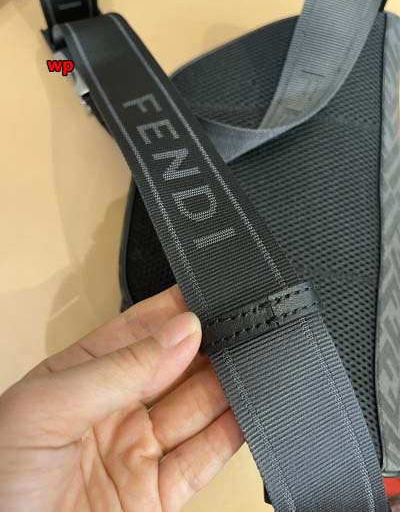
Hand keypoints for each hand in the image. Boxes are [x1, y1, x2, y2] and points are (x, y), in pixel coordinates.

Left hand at [0, 286, 242, 511]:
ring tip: (253, 361)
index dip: (173, 312)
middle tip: (240, 327)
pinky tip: (248, 409)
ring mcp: (139, 450)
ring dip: (225, 384)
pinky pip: (203, 458)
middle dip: (207, 346)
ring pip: (196, 407)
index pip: (137, 332)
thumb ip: (118, 369)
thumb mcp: (47, 408)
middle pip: (174, 367)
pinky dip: (230, 434)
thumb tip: (178, 332)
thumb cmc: (0, 480)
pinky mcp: (159, 494)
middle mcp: (115, 409)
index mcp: (82, 377)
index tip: (207, 297)